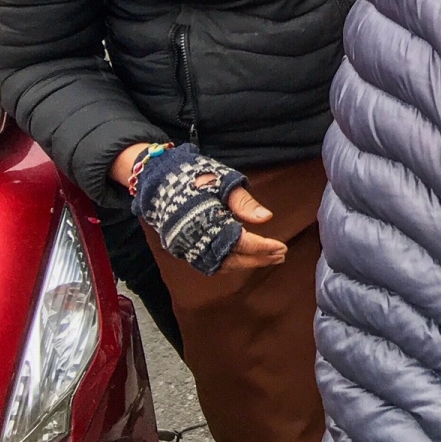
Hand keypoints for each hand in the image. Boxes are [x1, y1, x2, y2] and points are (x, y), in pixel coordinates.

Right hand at [127, 143, 285, 276]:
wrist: (158, 179)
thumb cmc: (195, 176)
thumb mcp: (223, 181)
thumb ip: (244, 202)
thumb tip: (266, 218)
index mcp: (207, 221)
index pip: (240, 243)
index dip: (262, 247)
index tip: (282, 247)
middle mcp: (195, 239)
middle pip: (232, 258)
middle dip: (258, 259)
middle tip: (281, 255)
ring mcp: (186, 247)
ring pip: (221, 264)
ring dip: (246, 263)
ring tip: (269, 258)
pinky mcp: (182, 248)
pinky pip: (208, 263)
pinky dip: (229, 263)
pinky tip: (245, 258)